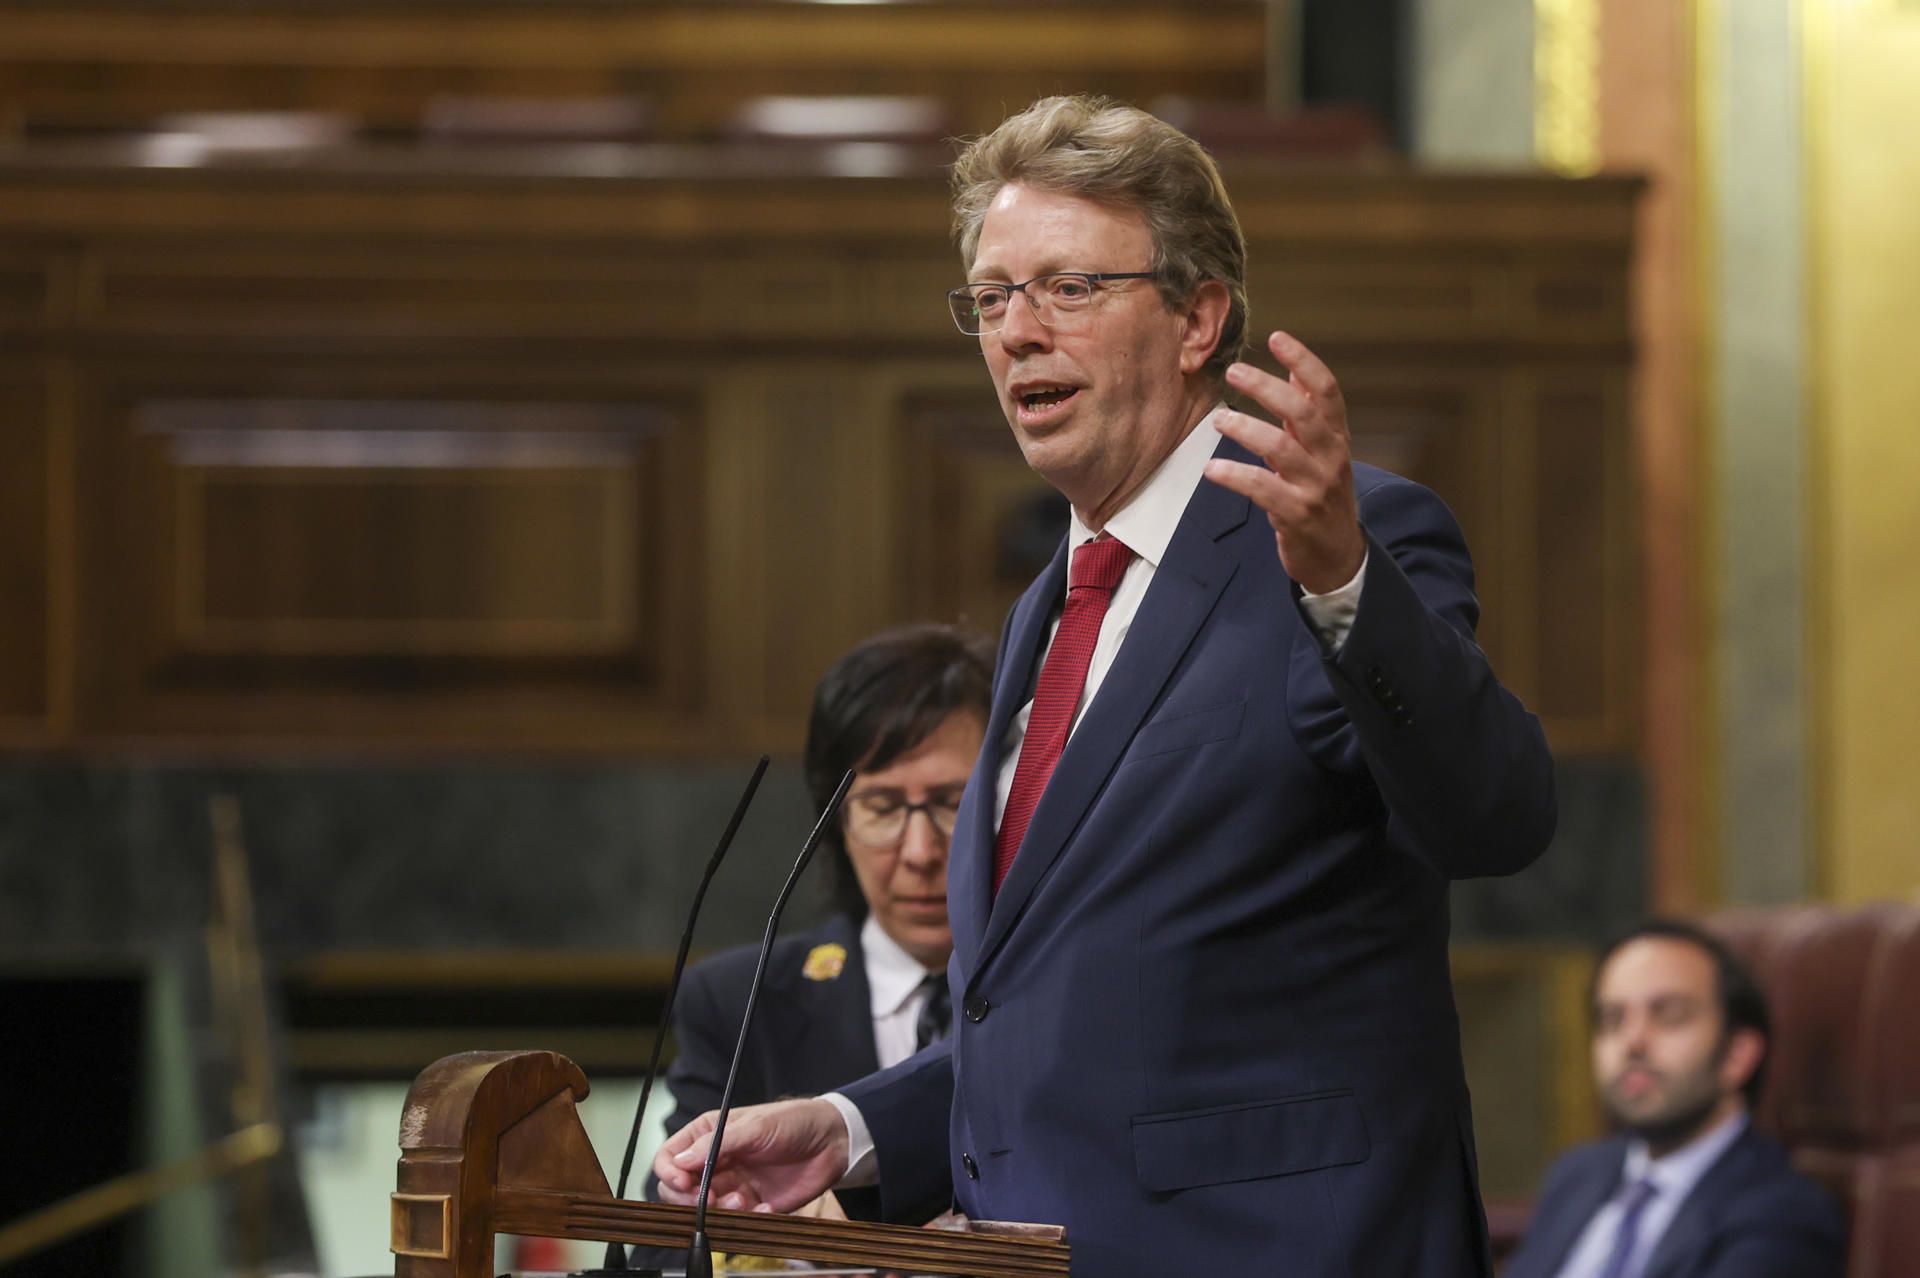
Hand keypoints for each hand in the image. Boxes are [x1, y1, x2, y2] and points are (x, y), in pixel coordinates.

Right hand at [650, 1098, 850, 1212]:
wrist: (832, 1141)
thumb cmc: (793, 1122)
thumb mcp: (755, 1127)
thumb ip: (717, 1144)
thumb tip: (680, 1161)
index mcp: (709, 1135)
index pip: (670, 1157)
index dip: (669, 1172)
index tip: (683, 1182)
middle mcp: (716, 1162)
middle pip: (679, 1189)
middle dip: (689, 1198)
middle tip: (710, 1198)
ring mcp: (732, 1185)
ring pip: (706, 1209)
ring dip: (720, 1210)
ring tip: (742, 1202)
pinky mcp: (752, 1205)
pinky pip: (736, 1220)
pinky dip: (747, 1219)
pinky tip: (765, 1208)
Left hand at [1204, 331, 1365, 594]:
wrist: (1338, 556)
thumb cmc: (1323, 496)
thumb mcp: (1323, 452)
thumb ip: (1309, 414)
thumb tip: (1294, 371)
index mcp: (1336, 437)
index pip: (1326, 391)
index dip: (1303, 361)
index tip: (1277, 337)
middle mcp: (1331, 457)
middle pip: (1302, 413)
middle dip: (1266, 388)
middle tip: (1233, 371)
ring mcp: (1315, 487)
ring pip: (1281, 448)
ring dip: (1246, 429)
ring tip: (1218, 419)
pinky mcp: (1297, 515)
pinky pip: (1263, 489)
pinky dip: (1236, 476)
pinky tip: (1213, 469)